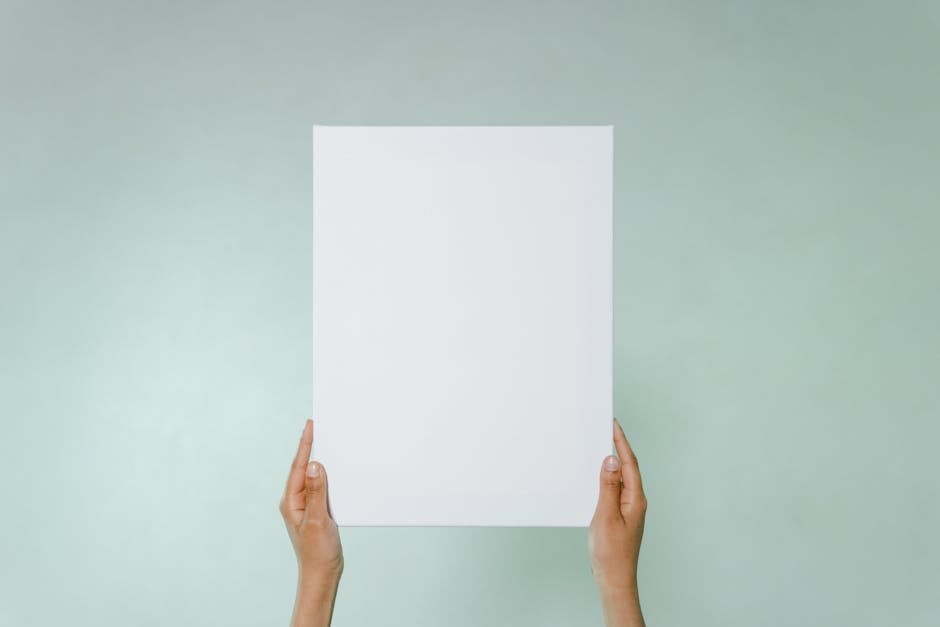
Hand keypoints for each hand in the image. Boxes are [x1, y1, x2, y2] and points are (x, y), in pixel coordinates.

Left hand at [279, 419, 342, 626]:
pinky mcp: (316, 510)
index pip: (299, 466)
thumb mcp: (318, 520)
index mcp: (291, 500)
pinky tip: (334, 468)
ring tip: (324, 440)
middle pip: (303, 467)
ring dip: (318, 459)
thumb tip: (314, 465)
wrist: (322, 574)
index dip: (305, 444)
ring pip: (312, 476)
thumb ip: (317, 492)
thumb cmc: (317, 551)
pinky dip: (327, 474)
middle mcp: (296, 500)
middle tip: (316, 425)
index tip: (310, 425)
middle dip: (310, 446)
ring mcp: (306, 505)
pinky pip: (321, 486)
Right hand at [588, 418, 646, 626]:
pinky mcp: (620, 516)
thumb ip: (608, 487)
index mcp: (635, 499)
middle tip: (607, 428)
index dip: (621, 442)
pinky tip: (598, 477)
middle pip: (627, 467)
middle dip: (618, 447)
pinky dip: (607, 478)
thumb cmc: (611, 553)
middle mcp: (635, 502)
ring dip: (612, 462)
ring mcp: (628, 509)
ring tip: (602, 445)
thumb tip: (610, 460)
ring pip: (621, 478)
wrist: (615, 580)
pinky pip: (615, 490)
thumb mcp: (606, 516)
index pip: (629, 463)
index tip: (614, 424)